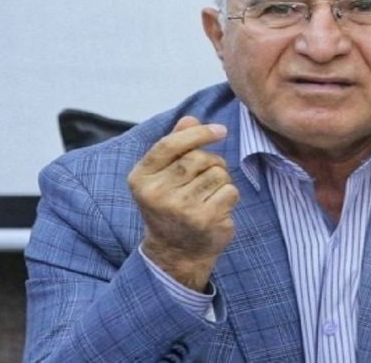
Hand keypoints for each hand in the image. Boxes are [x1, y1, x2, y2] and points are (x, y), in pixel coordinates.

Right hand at [127, 116, 238, 291]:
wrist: (176, 252)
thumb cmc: (171, 204)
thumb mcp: (163, 175)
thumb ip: (175, 145)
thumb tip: (190, 119)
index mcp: (140, 179)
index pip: (170, 145)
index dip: (198, 133)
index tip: (220, 130)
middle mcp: (156, 194)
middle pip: (198, 158)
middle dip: (211, 162)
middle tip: (208, 176)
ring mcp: (180, 209)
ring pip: (218, 173)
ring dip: (221, 179)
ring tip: (208, 195)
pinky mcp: (204, 220)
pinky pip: (230, 191)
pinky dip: (229, 195)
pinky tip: (217, 208)